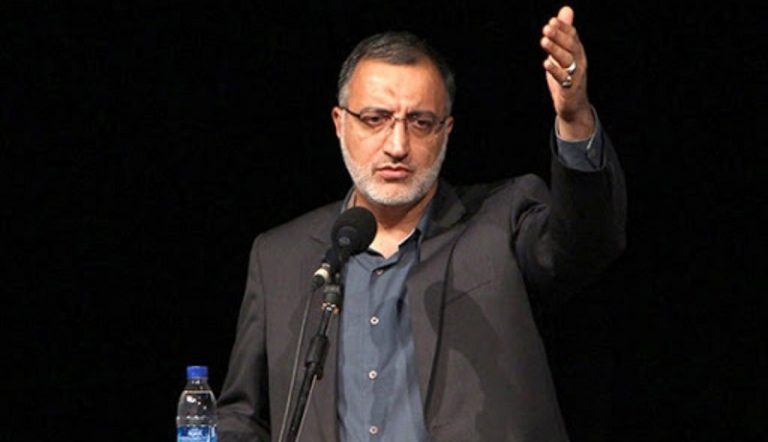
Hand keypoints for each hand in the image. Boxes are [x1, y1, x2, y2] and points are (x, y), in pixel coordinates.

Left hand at [540, 6, 593, 139]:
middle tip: (547, 28)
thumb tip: (566, 10)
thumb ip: (564, 33)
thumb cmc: (567, 77)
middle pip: (570, 46)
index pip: (572, 37)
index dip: (563, 28)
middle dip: (559, 36)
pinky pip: (563, 78)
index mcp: (578, 52)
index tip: (552, 21)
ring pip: (566, 60)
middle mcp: (579, 62)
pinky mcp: (569, 88)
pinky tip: (546, 63)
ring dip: (555, 50)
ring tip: (544, 41)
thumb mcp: (564, 53)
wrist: (574, 105)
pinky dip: (555, 70)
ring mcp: (575, 75)